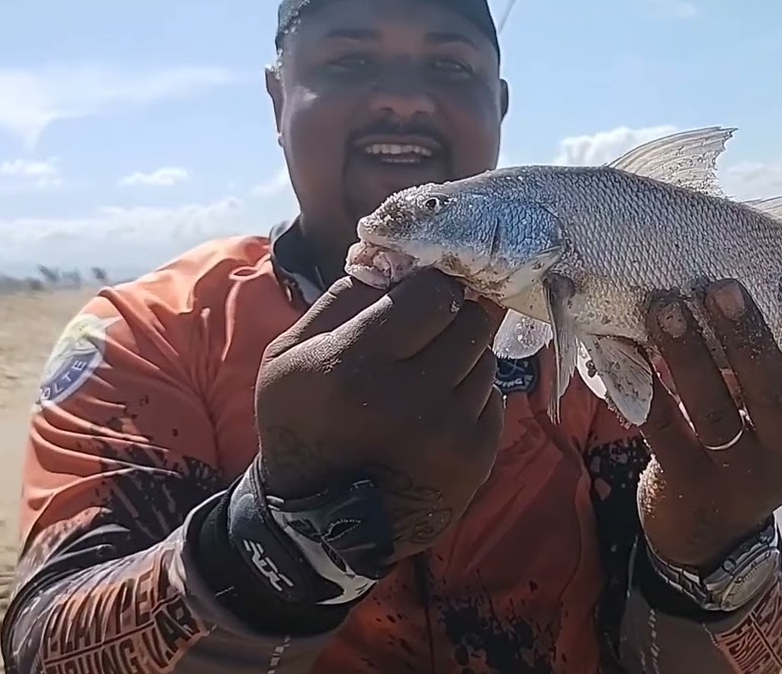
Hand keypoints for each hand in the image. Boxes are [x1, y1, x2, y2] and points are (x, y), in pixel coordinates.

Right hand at [255, 269, 504, 561]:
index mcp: (356, 365)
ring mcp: (450, 433)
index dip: (431, 286)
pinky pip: (493, 399)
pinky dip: (470, 396)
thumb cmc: (301, 425)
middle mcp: (410, 399)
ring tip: (428, 375)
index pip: (433, 294)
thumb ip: (342, 299)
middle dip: (452, 316)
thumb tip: (395, 257)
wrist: (320, 523)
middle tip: (430, 329)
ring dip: (462, 357)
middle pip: (469, 321)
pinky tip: (437, 410)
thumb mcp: (289, 357)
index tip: (422, 293)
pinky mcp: (476, 459)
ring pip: (485, 358)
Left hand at [637, 278, 781, 569]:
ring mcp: (736, 473)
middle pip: (773, 390)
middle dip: (747, 335)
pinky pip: (661, 430)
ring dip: (689, 356)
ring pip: (713, 412)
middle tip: (721, 287)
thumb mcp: (778, 418)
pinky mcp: (686, 482)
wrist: (711, 531)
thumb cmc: (748, 446)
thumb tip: (730, 285)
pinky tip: (621, 346)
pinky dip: (640, 386)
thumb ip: (770, 367)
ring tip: (666, 308)